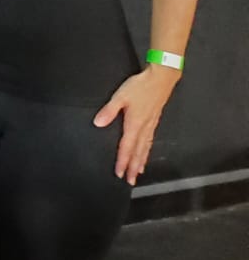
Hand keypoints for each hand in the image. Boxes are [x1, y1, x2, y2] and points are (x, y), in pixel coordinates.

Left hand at [93, 64, 179, 183]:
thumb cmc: (141, 86)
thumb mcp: (121, 96)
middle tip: (131, 181)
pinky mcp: (155, 120)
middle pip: (138, 152)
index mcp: (135, 124)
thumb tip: (98, 123)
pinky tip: (146, 152)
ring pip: (145, 148)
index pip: (126, 147)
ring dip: (141, 161)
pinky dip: (147, 150)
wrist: (162, 78)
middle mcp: (144, 127)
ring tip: (139, 172)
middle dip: (134, 167)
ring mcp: (151, 125)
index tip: (120, 173)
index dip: (123, 161)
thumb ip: (109, 110)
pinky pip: (150, 140)